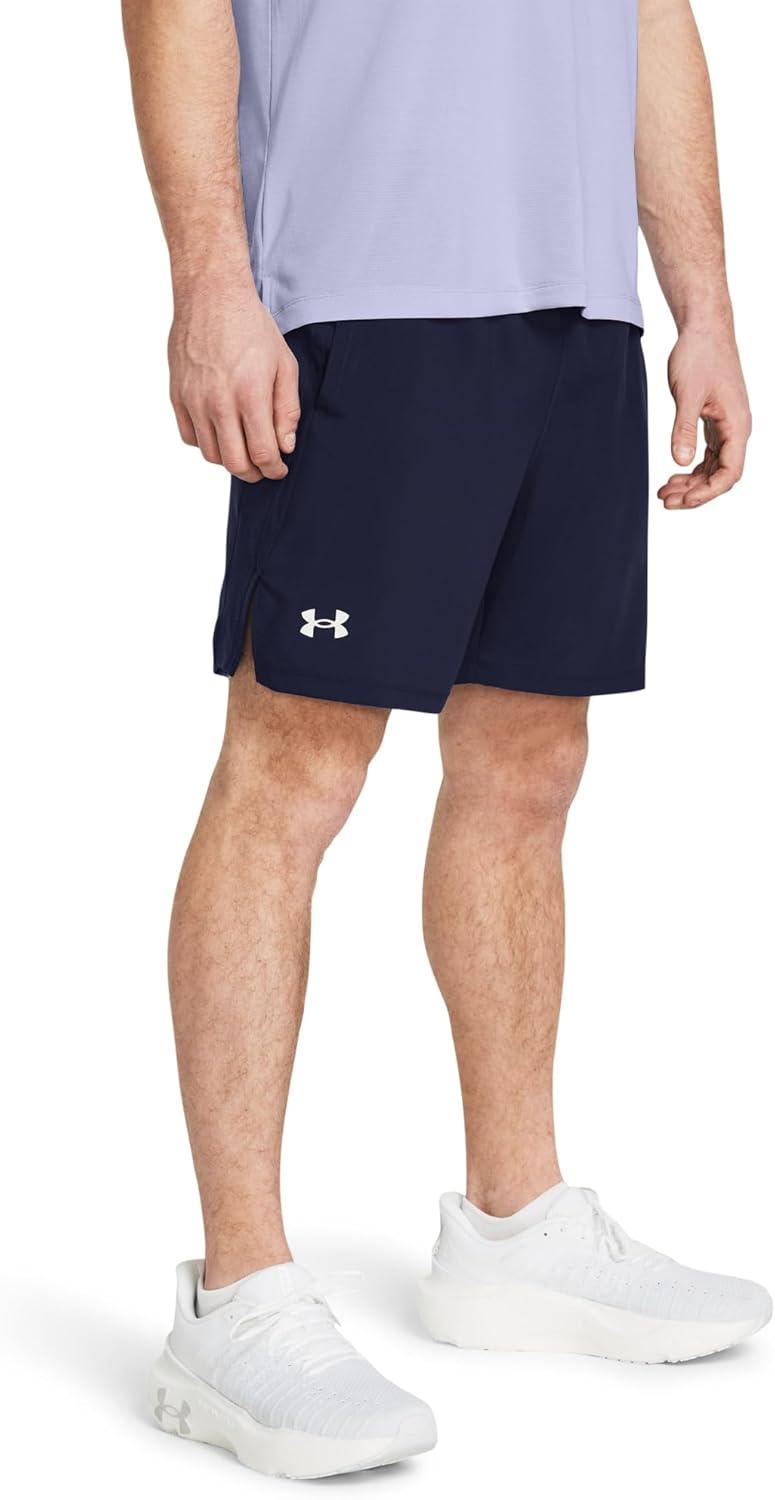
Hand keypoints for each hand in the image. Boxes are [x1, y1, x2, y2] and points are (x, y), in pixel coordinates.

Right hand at [169, 274, 299, 482]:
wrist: (211, 296)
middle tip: (263, 468)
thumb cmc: (251, 326)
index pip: (262, 454)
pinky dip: (206, 443)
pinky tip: (219, 432)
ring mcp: (194, 401)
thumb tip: (285, 445)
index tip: (279, 469)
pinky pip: (189, 436)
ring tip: (242, 450)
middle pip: (235, 463)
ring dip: (229, 460)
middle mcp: (219, 403)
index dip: (274, 469)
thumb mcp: (284, 364)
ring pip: (210, 454)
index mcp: (250, 395)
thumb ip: (287, 409)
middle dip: (254, 473)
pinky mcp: (177, 395)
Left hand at [658, 326, 751, 508]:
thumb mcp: (688, 393)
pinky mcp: (716, 420)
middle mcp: (736, 429)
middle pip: (721, 475)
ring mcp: (727, 426)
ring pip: (714, 467)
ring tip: (665, 492)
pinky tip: (674, 474)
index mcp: (737, 425)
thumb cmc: (700, 355)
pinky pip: (709, 454)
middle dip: (695, 492)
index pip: (729, 473)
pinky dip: (692, 467)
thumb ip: (684, 428)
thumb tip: (680, 461)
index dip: (707, 493)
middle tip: (665, 501)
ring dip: (692, 482)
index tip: (682, 501)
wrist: (704, 329)